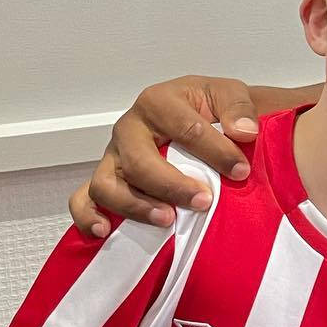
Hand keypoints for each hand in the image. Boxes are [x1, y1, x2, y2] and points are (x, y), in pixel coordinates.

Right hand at [68, 76, 259, 235]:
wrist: (200, 117)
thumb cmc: (210, 108)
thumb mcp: (229, 95)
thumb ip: (238, 108)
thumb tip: (244, 132)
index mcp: (158, 101)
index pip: (184, 128)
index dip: (215, 152)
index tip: (240, 172)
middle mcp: (129, 128)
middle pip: (138, 161)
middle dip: (172, 185)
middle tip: (204, 200)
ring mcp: (113, 157)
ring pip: (106, 184)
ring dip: (135, 206)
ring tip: (167, 220)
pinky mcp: (105, 179)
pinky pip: (83, 200)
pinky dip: (88, 216)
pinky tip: (106, 231)